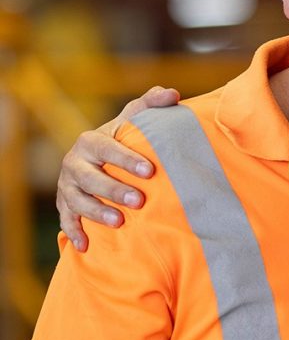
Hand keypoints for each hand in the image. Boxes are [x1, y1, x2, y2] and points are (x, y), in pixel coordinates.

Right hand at [57, 87, 178, 250]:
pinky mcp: (66, 206)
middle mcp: (75, 163)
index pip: (106, 148)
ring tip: (119, 222)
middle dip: (113, 189)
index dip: (126, 158)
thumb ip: (151, 105)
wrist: (100, 160)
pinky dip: (75, 233)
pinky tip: (87, 246)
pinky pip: (67, 221)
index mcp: (91, 141)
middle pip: (89, 177)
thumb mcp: (134, 121)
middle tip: (139, 201)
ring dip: (96, 212)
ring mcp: (68, 186)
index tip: (150, 170)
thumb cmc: (124, 140)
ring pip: (77, 200)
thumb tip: (172, 94)